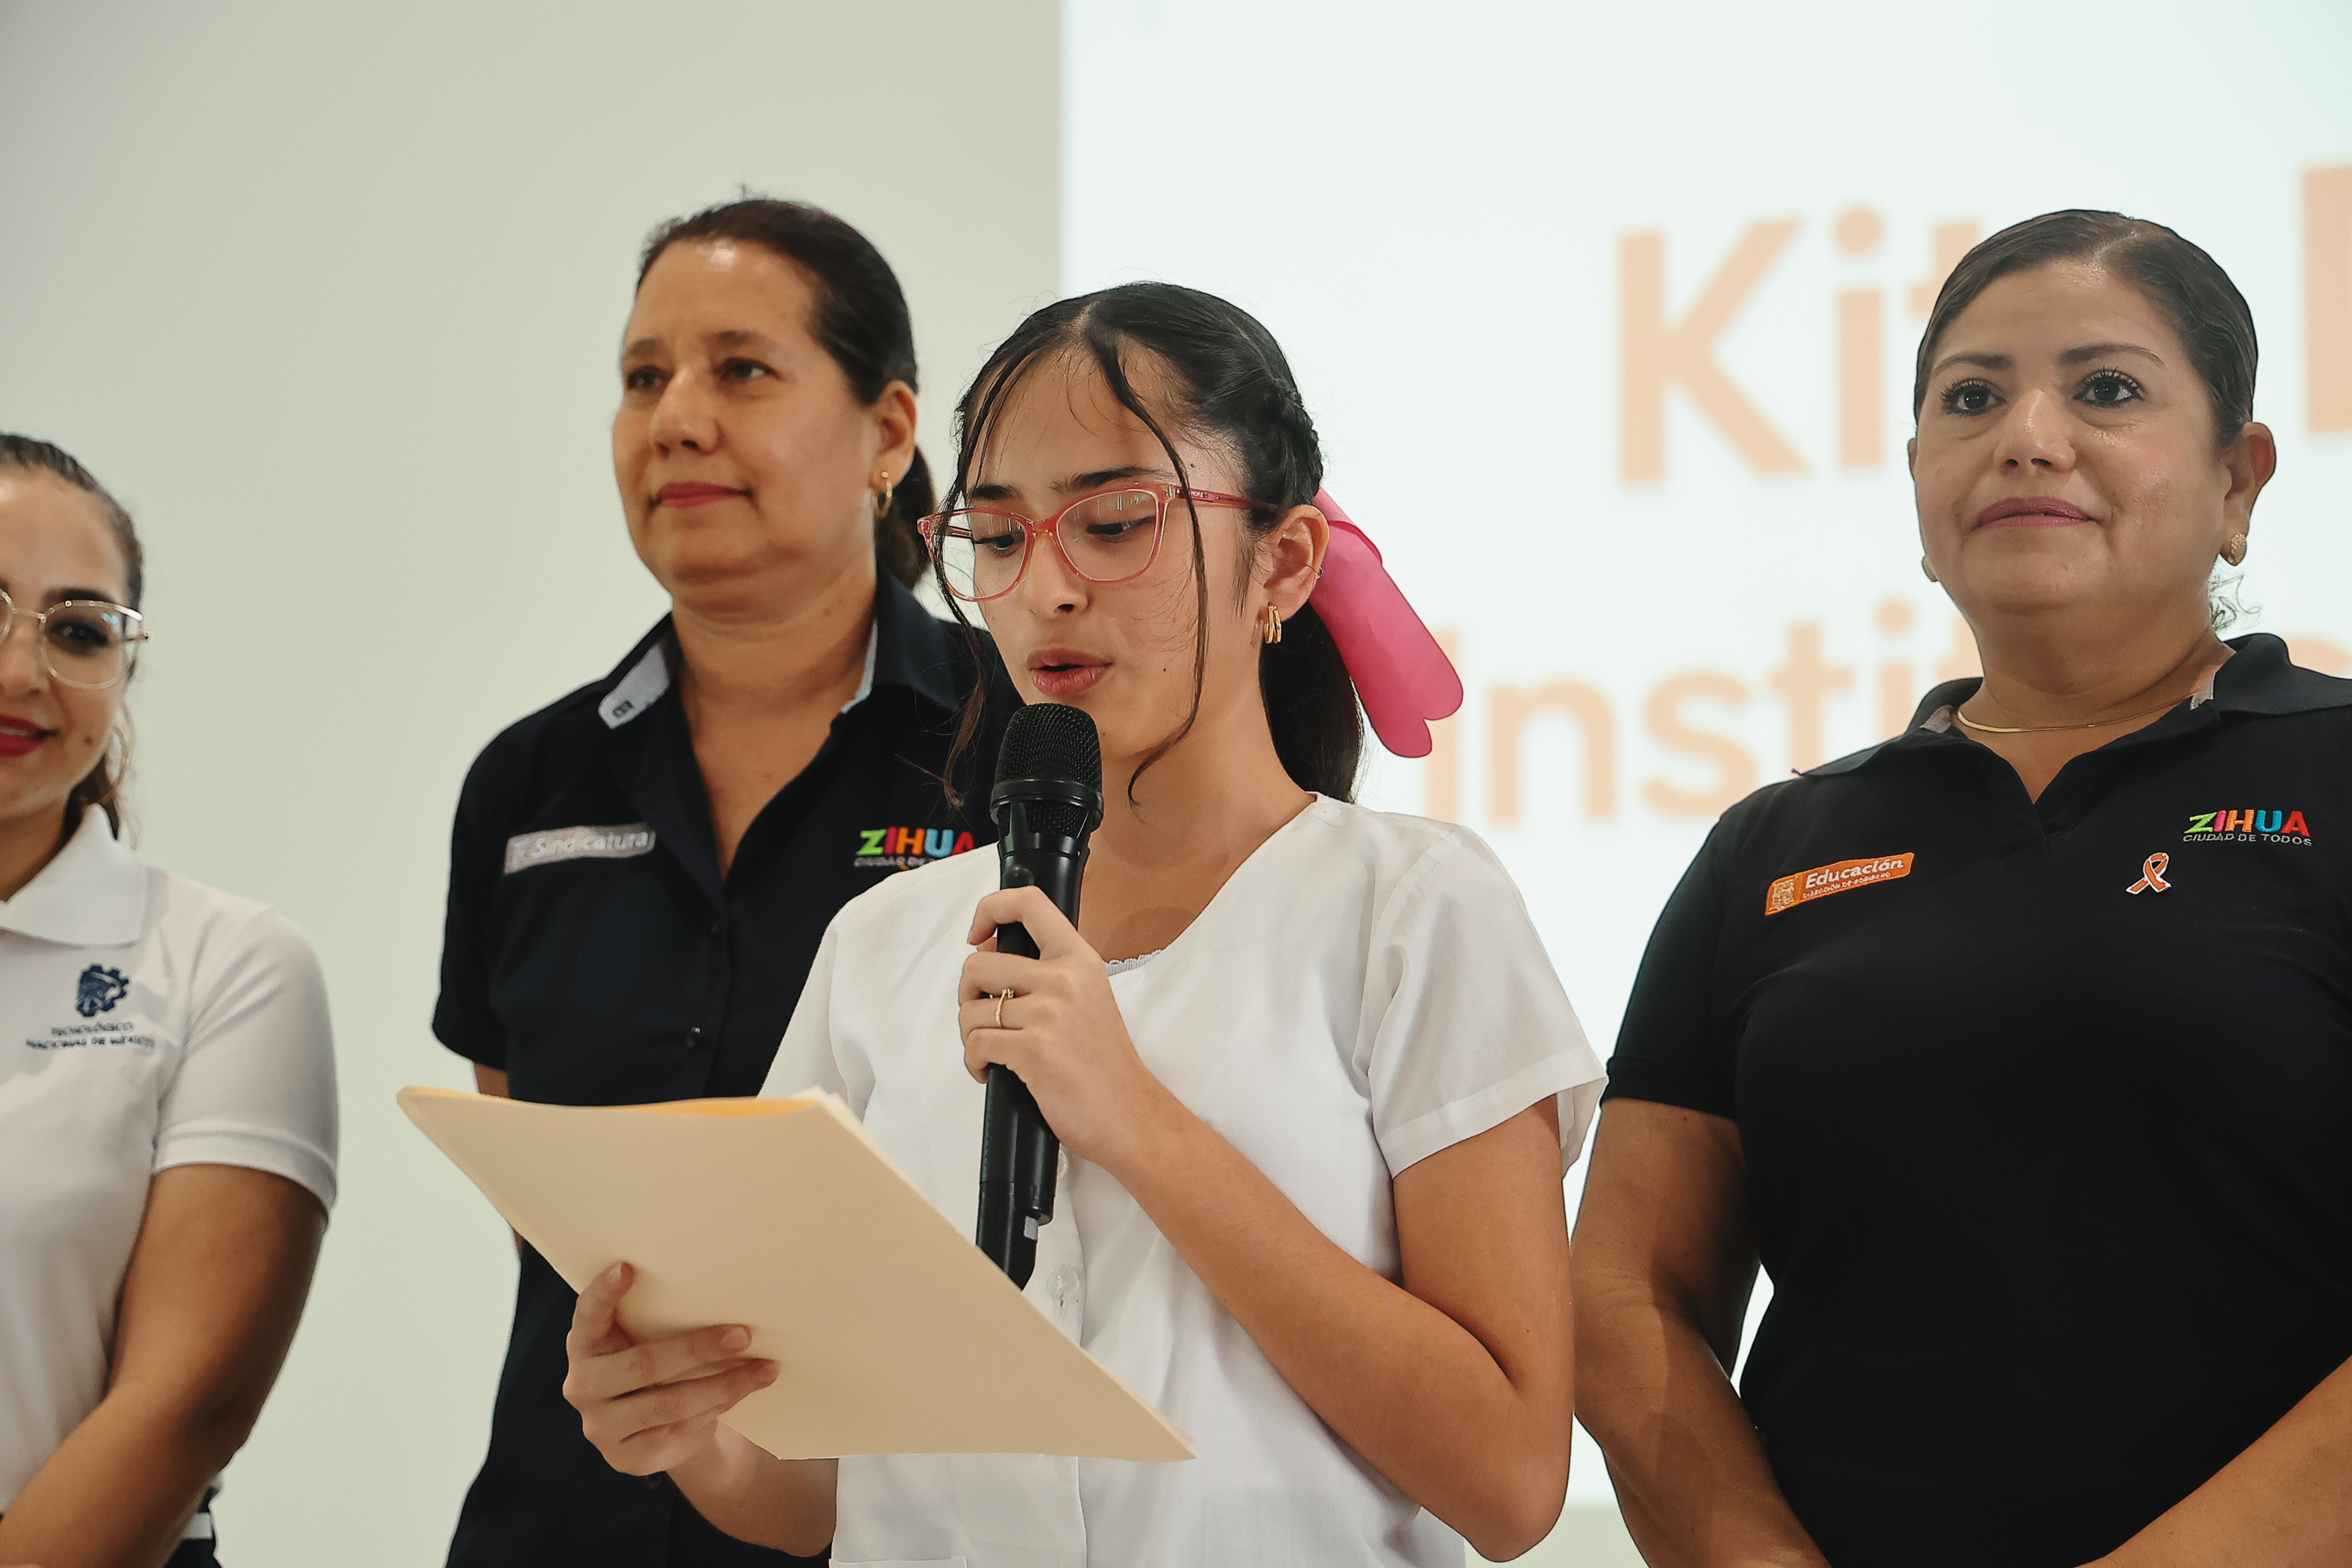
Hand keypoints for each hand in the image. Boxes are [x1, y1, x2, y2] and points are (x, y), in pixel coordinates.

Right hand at [562, 1262, 776, 1475]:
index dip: (603, 1293)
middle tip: (743, 1335)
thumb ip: (661, 1321)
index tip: (627, 1268)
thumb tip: (726, 1295)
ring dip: (725, 1384)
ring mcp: (602, 1427)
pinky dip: (718, 1408)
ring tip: (764, 1369)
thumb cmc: (657, 1365)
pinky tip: (743, 1392)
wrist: (655, 1430)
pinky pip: (681, 1430)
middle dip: (697, 1349)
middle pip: (643, 1365)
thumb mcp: (648, 1340)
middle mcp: (583, 1386)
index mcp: (585, 1345)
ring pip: (671, 1403)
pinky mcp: (628, 1457)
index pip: (587, 1316)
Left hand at [958, 885, 1181, 1166]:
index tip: (977, 935)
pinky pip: (976, 1045)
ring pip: (970, 1011)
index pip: (1029, 904)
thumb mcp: (1086, 999)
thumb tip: (986, 950)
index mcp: (1080, 959)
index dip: (990, 909)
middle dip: (967, 997)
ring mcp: (1050, 1014)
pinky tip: (992, 1072)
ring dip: (970, 1037)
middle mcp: (1066, 979)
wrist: (1130, 1115)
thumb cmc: (1104, 1065)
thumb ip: (1045, 972)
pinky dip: (974, 1063)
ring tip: (993, 1053)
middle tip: (984, 1019)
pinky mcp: (1034, 1050)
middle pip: (978, 965)